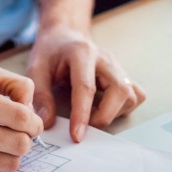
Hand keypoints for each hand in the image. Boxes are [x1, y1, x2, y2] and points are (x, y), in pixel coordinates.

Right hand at [0, 64, 43, 171]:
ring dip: (12, 153)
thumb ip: (15, 85)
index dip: (33, 122)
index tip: (31, 122)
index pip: (21, 118)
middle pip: (19, 145)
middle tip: (17, 133)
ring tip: (1, 142)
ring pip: (10, 164)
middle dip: (25, 138)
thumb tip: (33, 112)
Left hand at [26, 25, 145, 141]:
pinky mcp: (123, 74)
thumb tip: (47, 122)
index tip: (76, 136)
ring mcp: (117, 66)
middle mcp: (105, 58)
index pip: (86, 87)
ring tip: (91, 114)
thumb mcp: (36, 68)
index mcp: (82, 52)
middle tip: (83, 125)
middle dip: (103, 116)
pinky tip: (105, 107)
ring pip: (130, 95)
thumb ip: (41, 95)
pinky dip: (123, 107)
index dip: (82, 114)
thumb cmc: (51, 51)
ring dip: (113, 112)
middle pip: (119, 90)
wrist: (65, 35)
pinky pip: (135, 94)